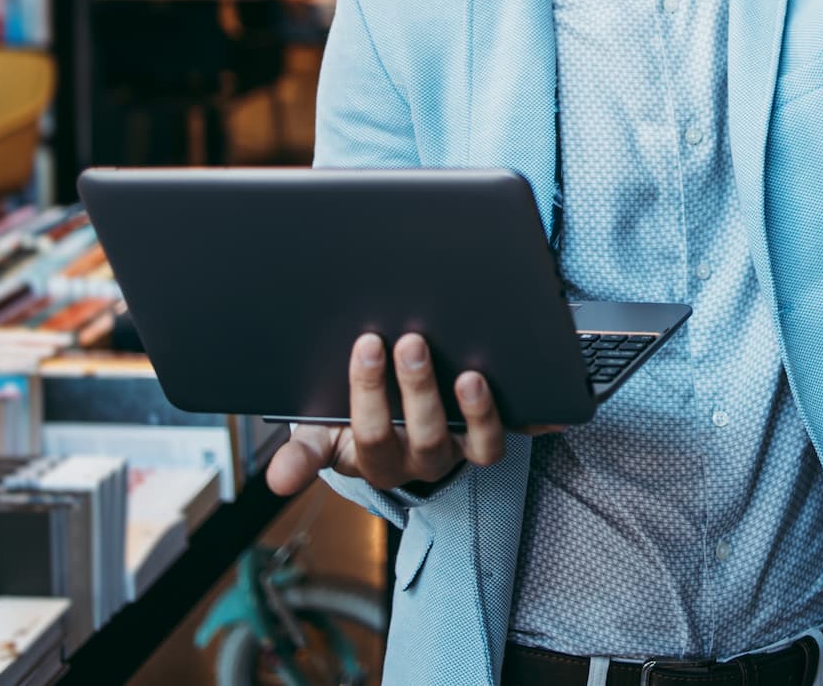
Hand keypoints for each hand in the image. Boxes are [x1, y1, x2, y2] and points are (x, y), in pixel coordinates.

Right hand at [265, 333, 559, 497]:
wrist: (393, 430)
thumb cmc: (353, 424)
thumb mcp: (322, 437)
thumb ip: (303, 453)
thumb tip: (277, 480)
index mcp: (376, 458)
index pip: (370, 434)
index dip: (369, 394)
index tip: (367, 345)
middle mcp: (422, 459)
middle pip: (423, 434)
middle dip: (417, 388)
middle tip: (412, 341)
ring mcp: (461, 450)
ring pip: (476, 445)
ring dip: (476, 413)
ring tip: (472, 376)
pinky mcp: (491, 437)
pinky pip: (518, 435)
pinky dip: (534, 422)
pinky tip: (545, 404)